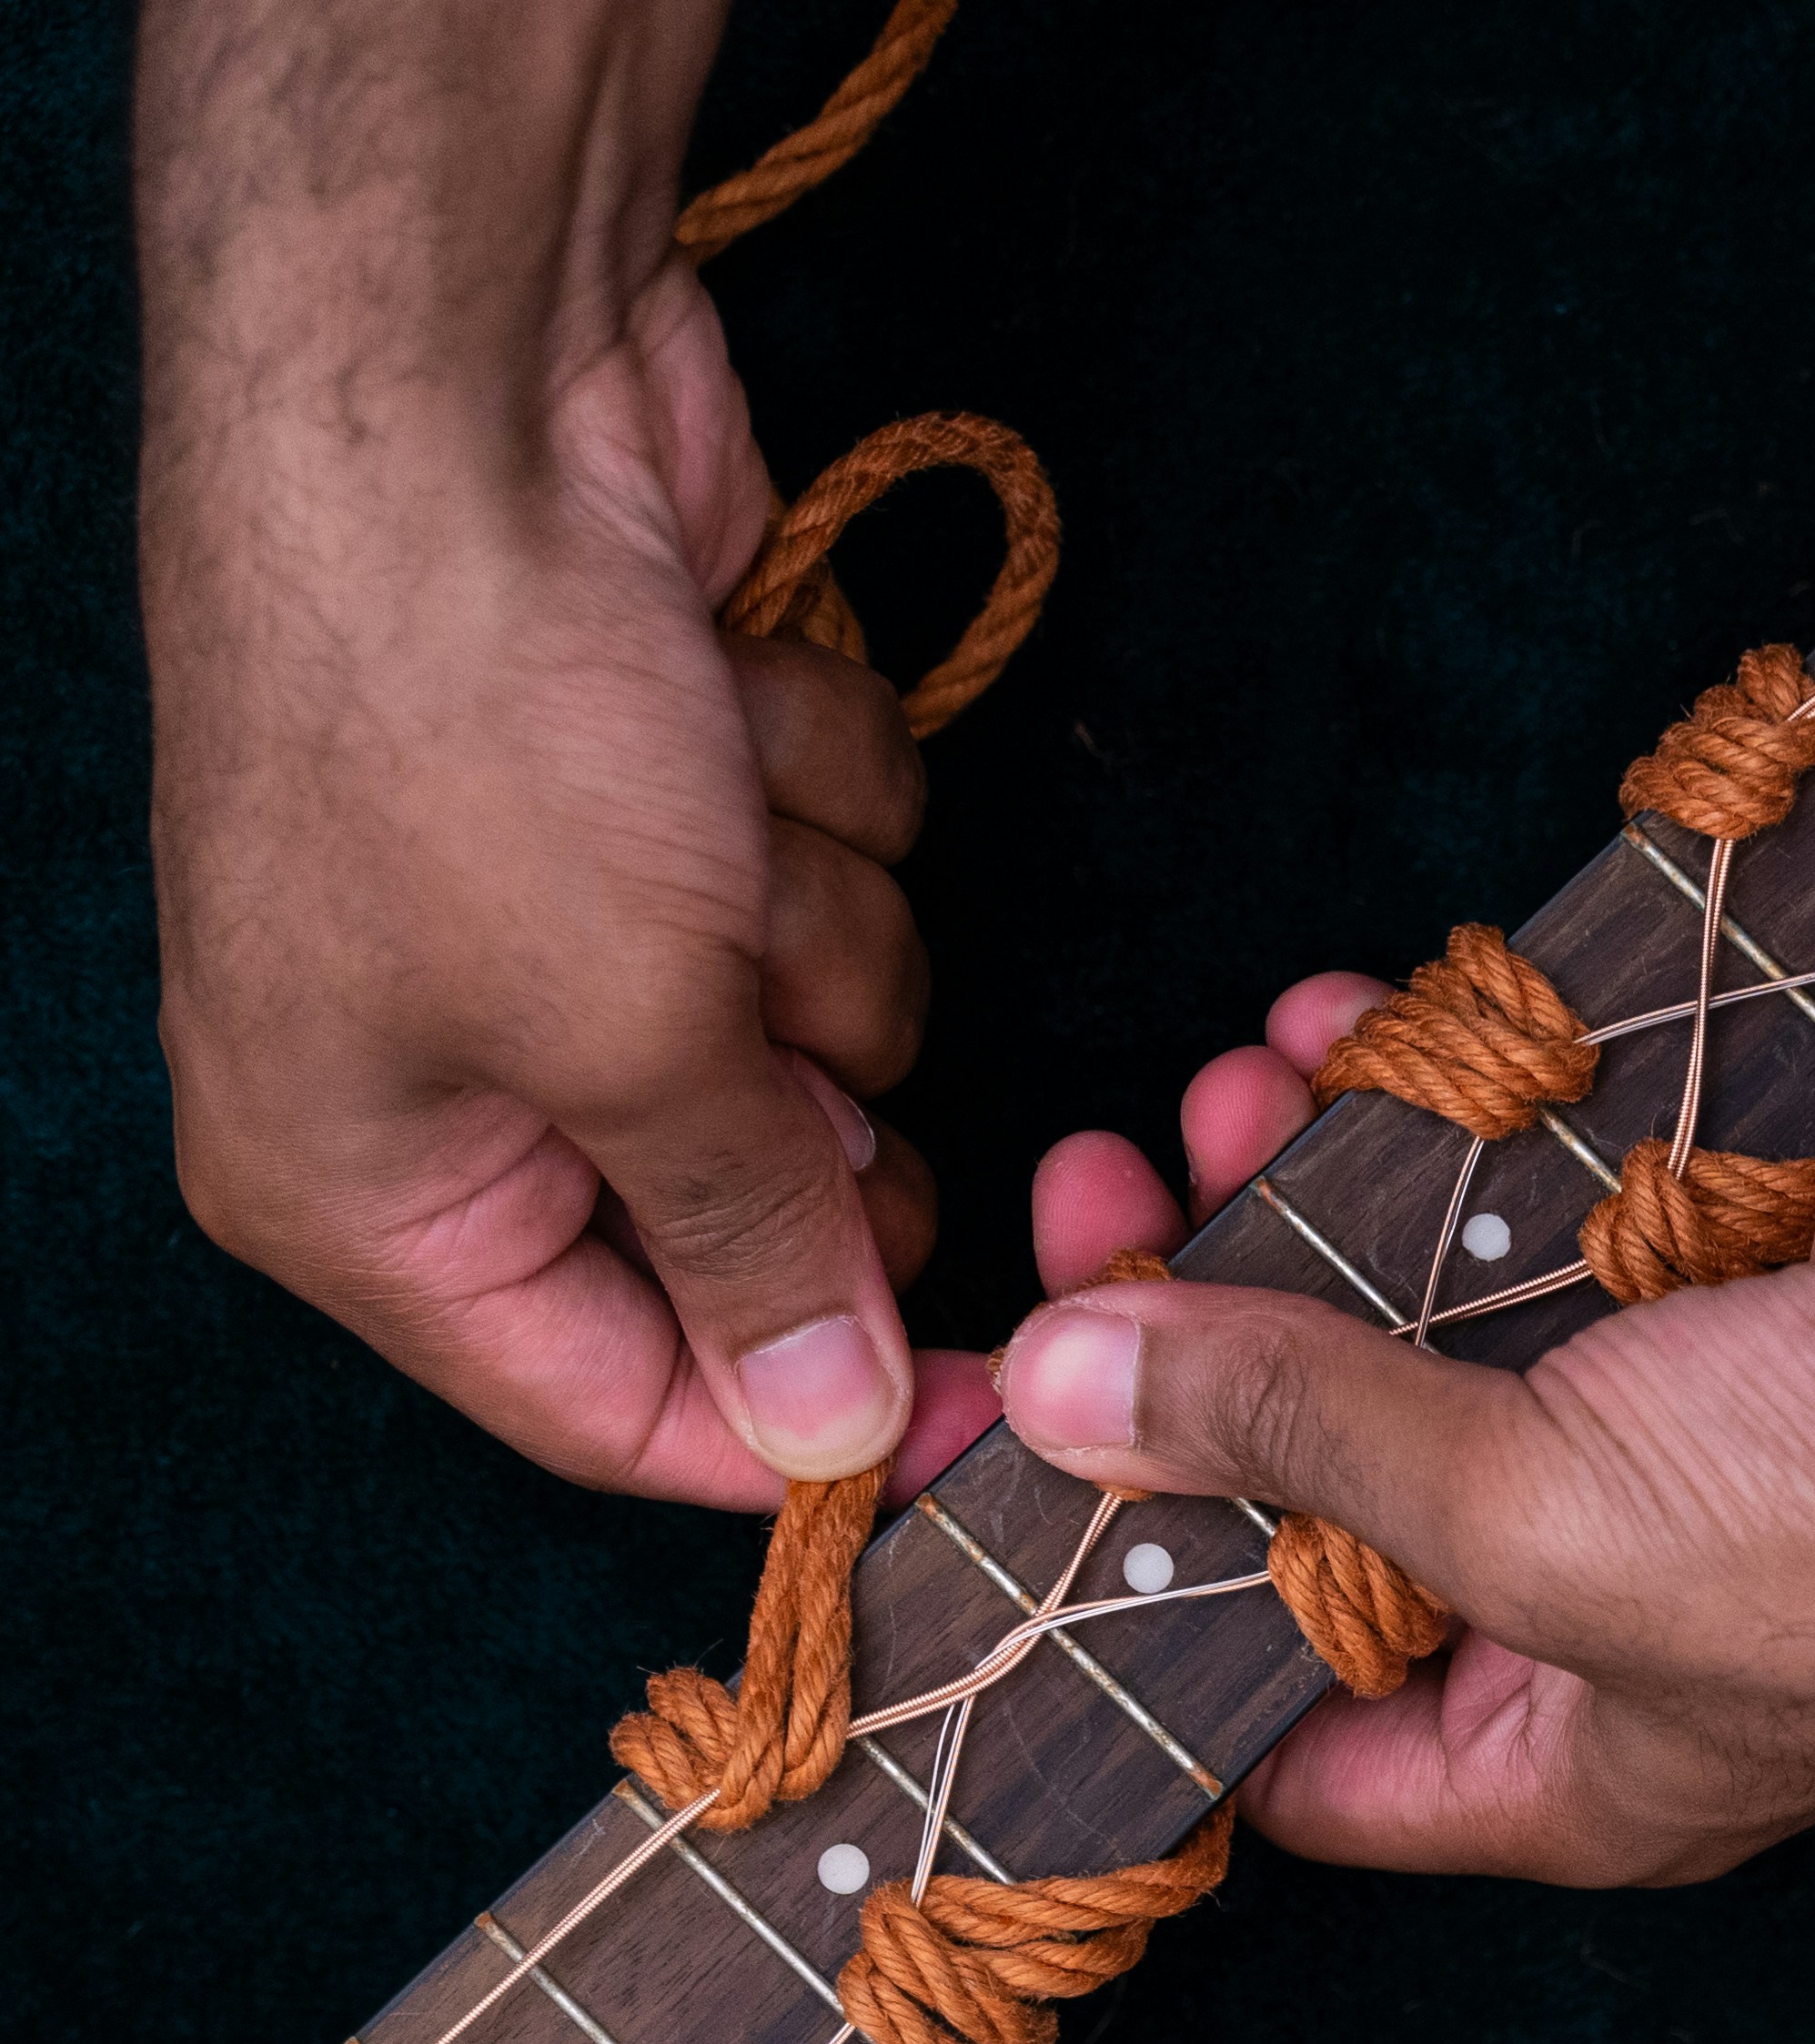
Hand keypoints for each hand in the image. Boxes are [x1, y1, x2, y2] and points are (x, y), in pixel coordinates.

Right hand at [137, 1, 984, 1503]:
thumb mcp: (623, 1038)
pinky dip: (814, 780)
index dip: (801, 1416)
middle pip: (751, 1204)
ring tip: (704, 792)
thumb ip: (742, 1247)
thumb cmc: (473, 733)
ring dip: (810, 903)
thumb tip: (827, 1435)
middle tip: (769, 997)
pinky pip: (842, 865)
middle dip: (803, 1090)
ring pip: (831, 1020)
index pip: (617, 1397)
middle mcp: (467, 1073)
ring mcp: (584, 915)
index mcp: (373, 1190)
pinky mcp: (690, 793)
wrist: (465, 389)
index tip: (994, 1405)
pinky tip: (723, 684)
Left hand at [998, 628, 1814, 1882]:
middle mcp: (1582, 1595)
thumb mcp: (1536, 1524)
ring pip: (1393, 1310)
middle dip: (1192, 1348)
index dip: (1126, 1611)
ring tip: (1204, 1097)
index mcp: (1551, 1753)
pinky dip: (1409, 1111)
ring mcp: (1633, 1409)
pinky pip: (1491, 1183)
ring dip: (1289, 1199)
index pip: (1278, 1723)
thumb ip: (1290, 1444)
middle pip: (1314, 1482)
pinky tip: (1332, 1031)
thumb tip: (1064, 1391)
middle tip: (1084, 1215)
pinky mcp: (1671, 1248)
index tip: (1001, 1472)